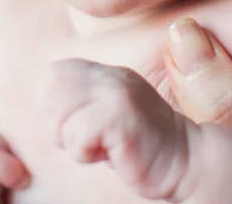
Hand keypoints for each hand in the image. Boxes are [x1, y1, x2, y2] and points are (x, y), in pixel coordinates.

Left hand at [39, 59, 190, 199]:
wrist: (185, 160)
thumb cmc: (135, 145)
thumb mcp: (102, 114)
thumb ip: (78, 100)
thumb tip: (46, 103)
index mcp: (103, 72)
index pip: (53, 76)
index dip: (57, 107)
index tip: (83, 126)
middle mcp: (110, 75)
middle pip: (51, 89)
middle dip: (59, 123)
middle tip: (88, 138)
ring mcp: (118, 92)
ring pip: (60, 114)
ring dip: (73, 141)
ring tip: (102, 146)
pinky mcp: (123, 116)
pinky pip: (78, 136)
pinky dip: (86, 154)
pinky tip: (111, 155)